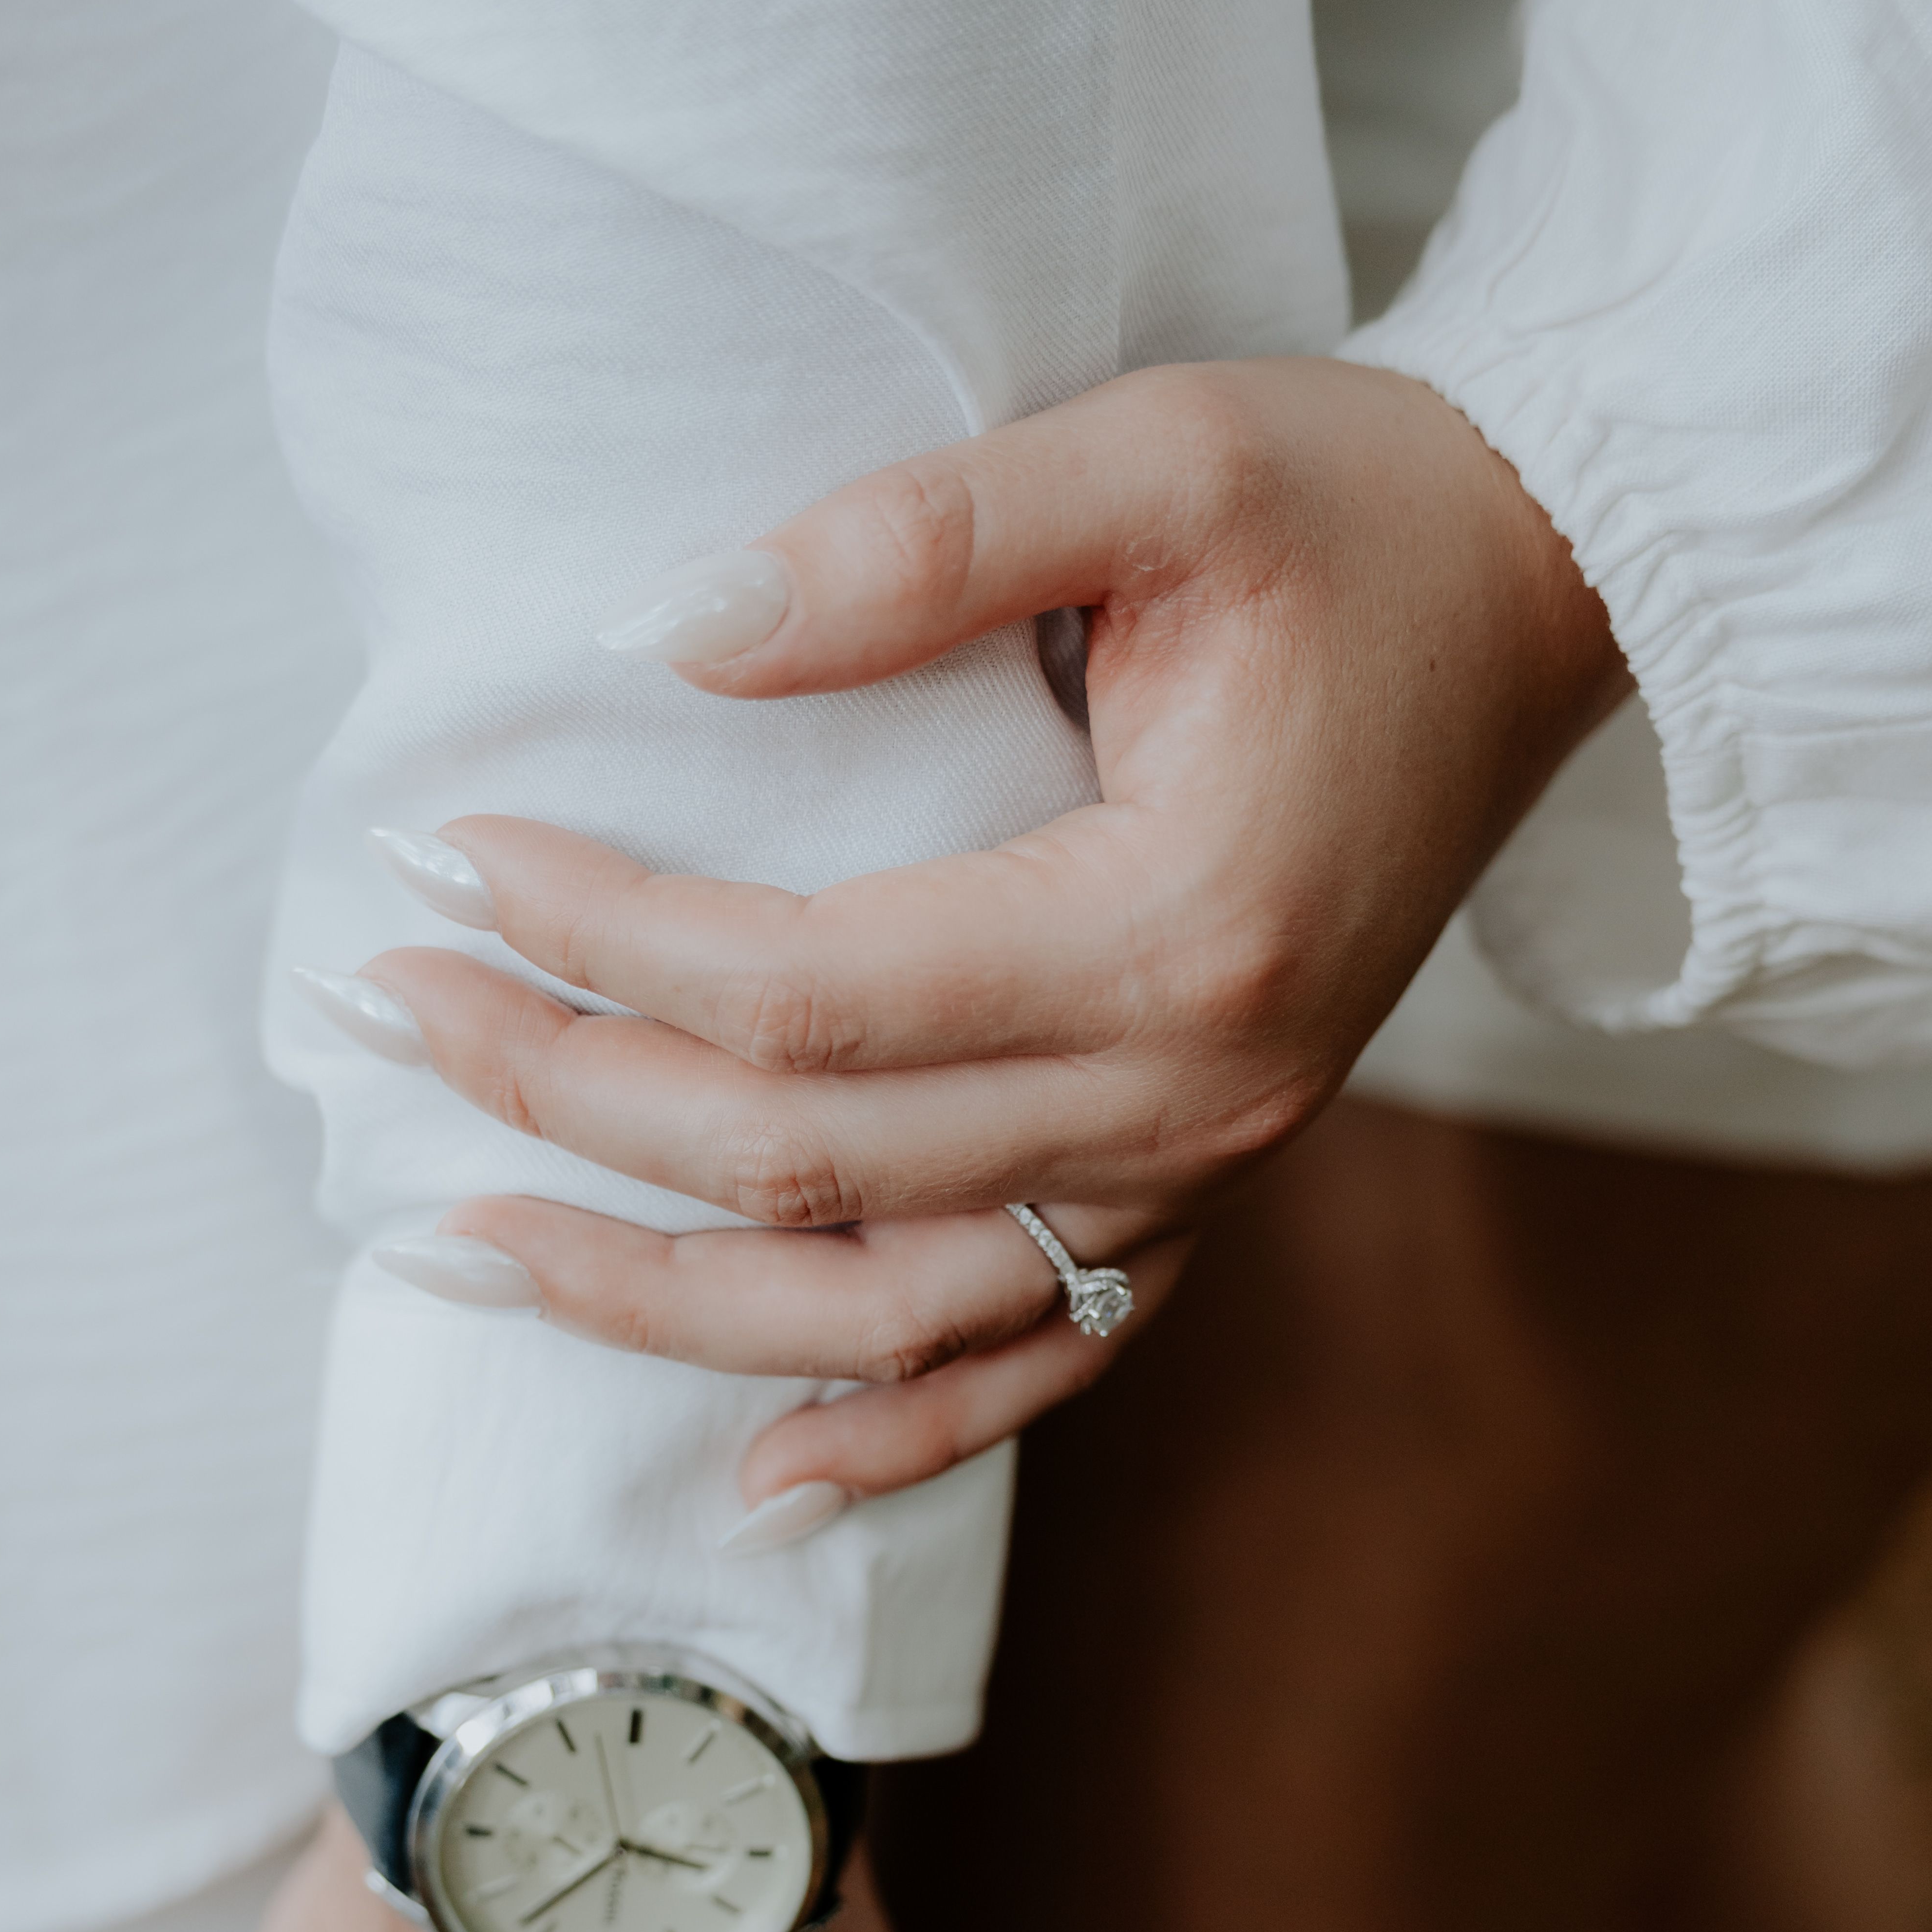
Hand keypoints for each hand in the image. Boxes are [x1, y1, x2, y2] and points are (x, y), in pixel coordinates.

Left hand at [363, 356, 1624, 1501]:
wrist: (1548, 592)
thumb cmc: (1363, 509)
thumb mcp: (1160, 453)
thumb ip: (913, 540)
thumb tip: (665, 633)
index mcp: (1173, 929)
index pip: (806, 993)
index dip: (601, 939)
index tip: (446, 855)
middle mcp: (1189, 1094)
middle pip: (805, 1165)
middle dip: (562, 1095)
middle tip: (383, 1007)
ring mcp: (1203, 1164)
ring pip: (884, 1316)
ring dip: (657, 1298)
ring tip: (457, 1247)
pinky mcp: (1204, 1178)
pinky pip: (1039, 1356)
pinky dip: (897, 1433)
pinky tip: (757, 1478)